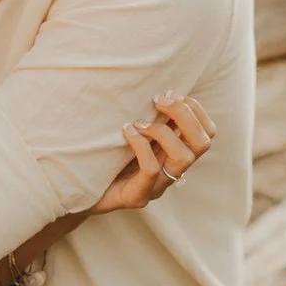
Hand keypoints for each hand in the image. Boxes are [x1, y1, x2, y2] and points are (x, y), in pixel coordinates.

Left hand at [90, 93, 215, 214]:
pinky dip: (141, 145)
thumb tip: (158, 88)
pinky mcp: (137, 197)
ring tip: (139, 121)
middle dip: (184, 114)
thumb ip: (147, 117)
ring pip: (184, 158)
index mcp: (174, 154)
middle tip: (158, 101)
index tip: (169, 94)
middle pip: (202, 143)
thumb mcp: (130, 133)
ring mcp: (156, 187)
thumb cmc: (104, 156)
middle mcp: (172, 171)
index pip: (207, 132)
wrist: (79, 191)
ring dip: (162, 131)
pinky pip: (151, 170)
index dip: (195, 109)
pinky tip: (127, 131)